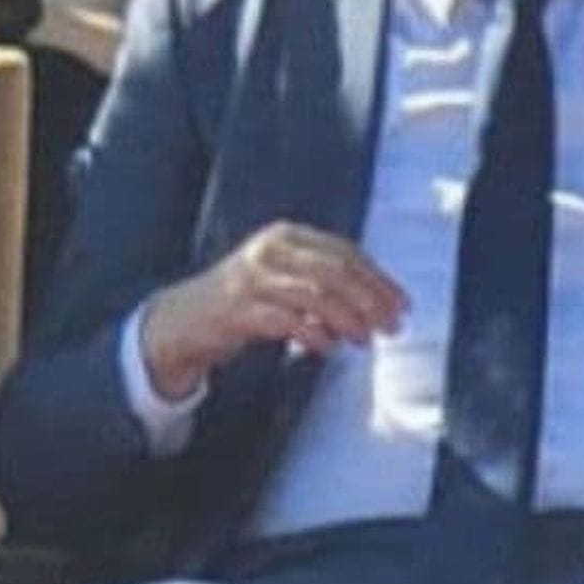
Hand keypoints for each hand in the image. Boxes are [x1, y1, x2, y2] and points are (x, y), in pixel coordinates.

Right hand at [140, 220, 407, 400]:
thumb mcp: (287, 279)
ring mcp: (250, 277)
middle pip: (336, 271)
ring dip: (348, 319)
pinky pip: (286, 321)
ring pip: (315, 294)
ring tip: (365, 340)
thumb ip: (326, 283)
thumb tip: (380, 306)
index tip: (403, 305)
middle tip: (391, 326)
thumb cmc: (246, 301)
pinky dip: (313, 334)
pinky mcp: (235, 309)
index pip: (346, 252)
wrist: (181, 321)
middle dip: (371, 300)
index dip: (379, 279)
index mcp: (288, 235)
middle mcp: (270, 249)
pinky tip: (328, 348)